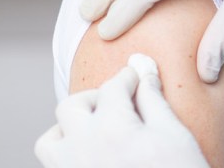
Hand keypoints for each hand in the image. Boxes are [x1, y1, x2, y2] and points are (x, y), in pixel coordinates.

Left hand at [35, 54, 208, 167]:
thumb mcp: (174, 134)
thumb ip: (153, 99)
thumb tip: (142, 65)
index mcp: (112, 128)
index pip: (113, 87)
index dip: (129, 77)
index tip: (139, 77)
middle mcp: (82, 148)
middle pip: (72, 106)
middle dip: (95, 97)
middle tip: (120, 103)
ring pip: (50, 139)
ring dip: (70, 127)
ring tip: (98, 130)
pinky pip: (54, 165)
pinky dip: (67, 153)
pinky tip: (95, 155)